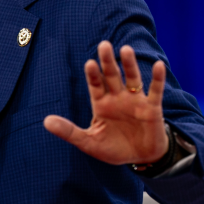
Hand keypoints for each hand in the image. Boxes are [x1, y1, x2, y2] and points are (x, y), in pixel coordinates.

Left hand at [43, 41, 168, 164]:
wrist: (141, 158)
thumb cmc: (114, 148)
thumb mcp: (89, 142)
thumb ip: (69, 131)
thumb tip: (45, 121)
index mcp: (101, 103)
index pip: (96, 85)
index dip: (93, 75)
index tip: (90, 64)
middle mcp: (117, 98)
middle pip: (112, 76)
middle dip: (108, 62)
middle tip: (104, 45)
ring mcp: (135, 101)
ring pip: (132, 78)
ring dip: (129, 65)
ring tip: (126, 50)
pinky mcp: (152, 108)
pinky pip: (155, 91)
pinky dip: (157, 78)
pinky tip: (159, 65)